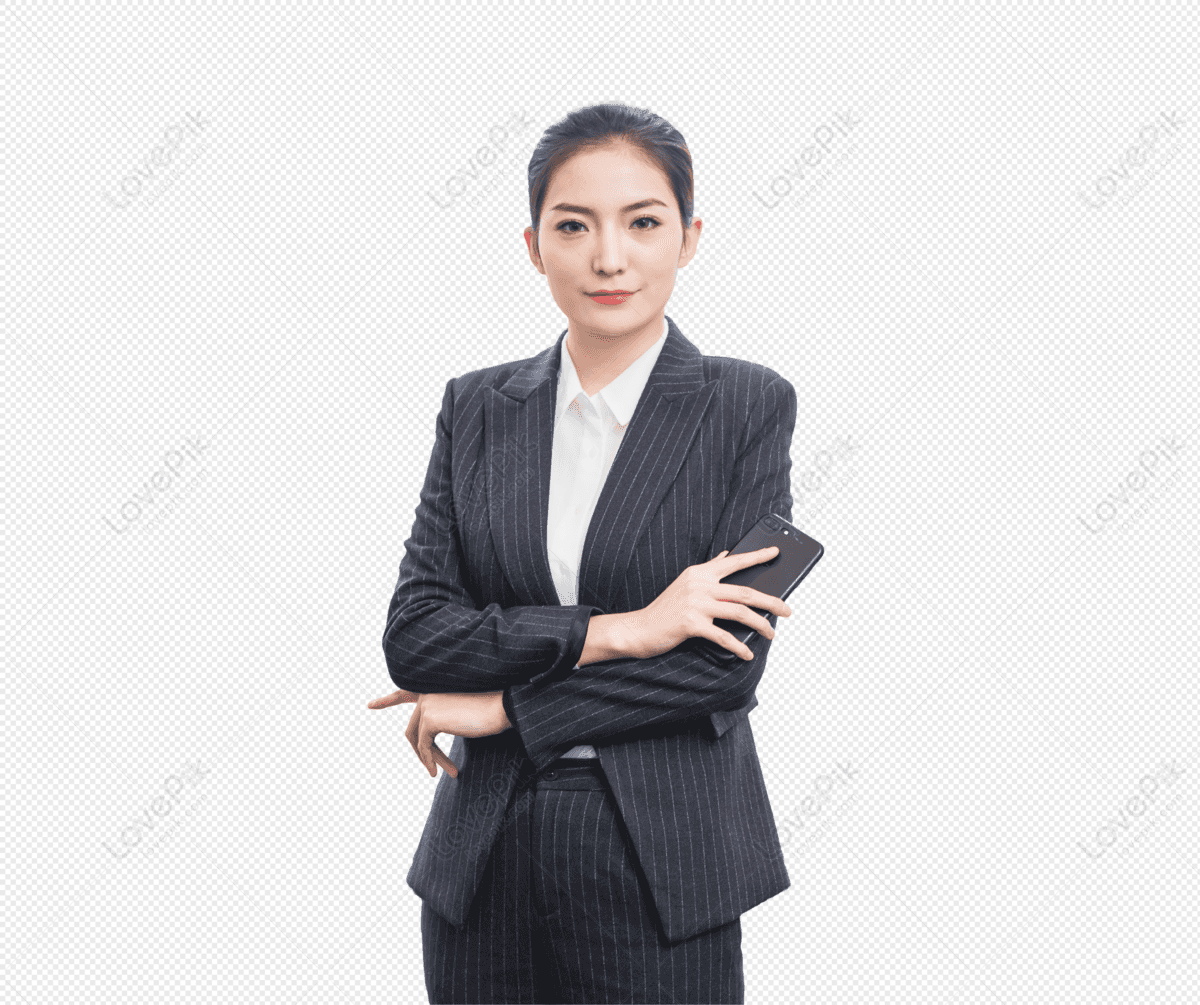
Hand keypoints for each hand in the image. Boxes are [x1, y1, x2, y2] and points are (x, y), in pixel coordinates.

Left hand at [367, 690, 511, 778]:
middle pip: (412, 728)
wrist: (502, 706)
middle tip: (433, 770)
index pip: (405, 693)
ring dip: (427, 758)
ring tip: (440, 773)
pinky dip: (429, 760)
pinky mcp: (430, 718)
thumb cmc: (489, 712)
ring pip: (416, 738)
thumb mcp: (462, 714)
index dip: (388, 700)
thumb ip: (443, 718)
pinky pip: (422, 745)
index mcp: (434, 687)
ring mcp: (427, 704)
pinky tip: (438, 771)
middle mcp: (426, 692)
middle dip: (421, 751)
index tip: (370, 705)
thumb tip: (426, 741)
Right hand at [621, 546, 792, 660]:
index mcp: (699, 573)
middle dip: (771, 601)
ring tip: (771, 634)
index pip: (734, 562)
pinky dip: (738, 646)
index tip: (775, 552)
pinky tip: (747, 653)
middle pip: (745, 591)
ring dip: (760, 625)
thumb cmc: (665, 609)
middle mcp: (699, 585)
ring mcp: (696, 604)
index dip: (756, 557)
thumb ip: (707, 570)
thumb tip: (726, 555)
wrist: (639, 628)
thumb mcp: (685, 583)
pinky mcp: (692, 624)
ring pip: (740, 612)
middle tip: (787, 609)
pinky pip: (723, 635)